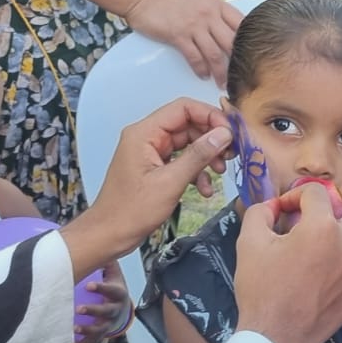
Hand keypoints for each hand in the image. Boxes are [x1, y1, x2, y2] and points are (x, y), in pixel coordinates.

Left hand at [62, 99, 231, 278]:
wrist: (109, 235)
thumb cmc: (132, 210)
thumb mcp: (170, 182)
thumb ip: (198, 155)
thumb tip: (224, 134)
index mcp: (144, 133)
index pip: (183, 108)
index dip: (210, 116)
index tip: (231, 133)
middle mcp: (147, 137)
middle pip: (188, 124)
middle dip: (211, 138)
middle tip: (231, 154)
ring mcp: (151, 152)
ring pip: (188, 143)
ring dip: (207, 156)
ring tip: (221, 172)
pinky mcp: (155, 167)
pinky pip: (182, 160)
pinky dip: (196, 171)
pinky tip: (205, 189)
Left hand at [74, 261, 129, 342]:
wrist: (120, 304)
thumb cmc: (112, 284)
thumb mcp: (112, 271)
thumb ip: (106, 261)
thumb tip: (97, 242)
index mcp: (118, 292)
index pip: (111, 290)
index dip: (101, 288)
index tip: (89, 285)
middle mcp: (115, 309)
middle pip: (107, 311)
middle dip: (94, 310)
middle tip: (79, 308)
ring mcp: (109, 322)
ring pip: (101, 328)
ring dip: (88, 329)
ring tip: (74, 328)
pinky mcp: (101, 332)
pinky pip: (93, 340)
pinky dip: (83, 342)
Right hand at [120, 0, 239, 84]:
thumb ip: (213, 8)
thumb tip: (224, 21)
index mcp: (216, 4)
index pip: (242, 23)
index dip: (249, 40)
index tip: (252, 54)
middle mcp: (209, 14)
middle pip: (232, 42)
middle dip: (238, 61)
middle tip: (240, 75)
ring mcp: (194, 25)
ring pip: (215, 54)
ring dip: (220, 72)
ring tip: (222, 82)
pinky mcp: (178, 35)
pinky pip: (195, 57)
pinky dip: (201, 68)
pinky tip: (203, 75)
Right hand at [234, 182, 341, 342]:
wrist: (277, 338)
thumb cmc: (261, 289)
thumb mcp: (249, 243)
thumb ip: (261, 212)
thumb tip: (273, 205)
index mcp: (323, 228)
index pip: (318, 192)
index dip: (296, 194)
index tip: (284, 209)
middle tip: (328, 202)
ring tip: (327, 232)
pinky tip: (326, 264)